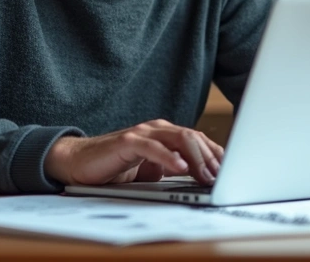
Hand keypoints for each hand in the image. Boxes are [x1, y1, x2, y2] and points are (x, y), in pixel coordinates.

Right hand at [44, 119, 223, 185]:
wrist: (79, 163)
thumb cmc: (115, 167)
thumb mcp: (151, 171)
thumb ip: (173, 170)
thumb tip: (203, 180)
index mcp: (165, 135)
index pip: (198, 140)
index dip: (216, 155)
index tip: (230, 172)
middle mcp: (156, 129)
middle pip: (193, 137)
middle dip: (210, 158)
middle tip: (221, 177)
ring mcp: (142, 133)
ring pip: (178, 138)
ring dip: (196, 158)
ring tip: (206, 175)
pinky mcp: (127, 141)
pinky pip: (153, 147)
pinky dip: (169, 158)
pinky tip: (180, 169)